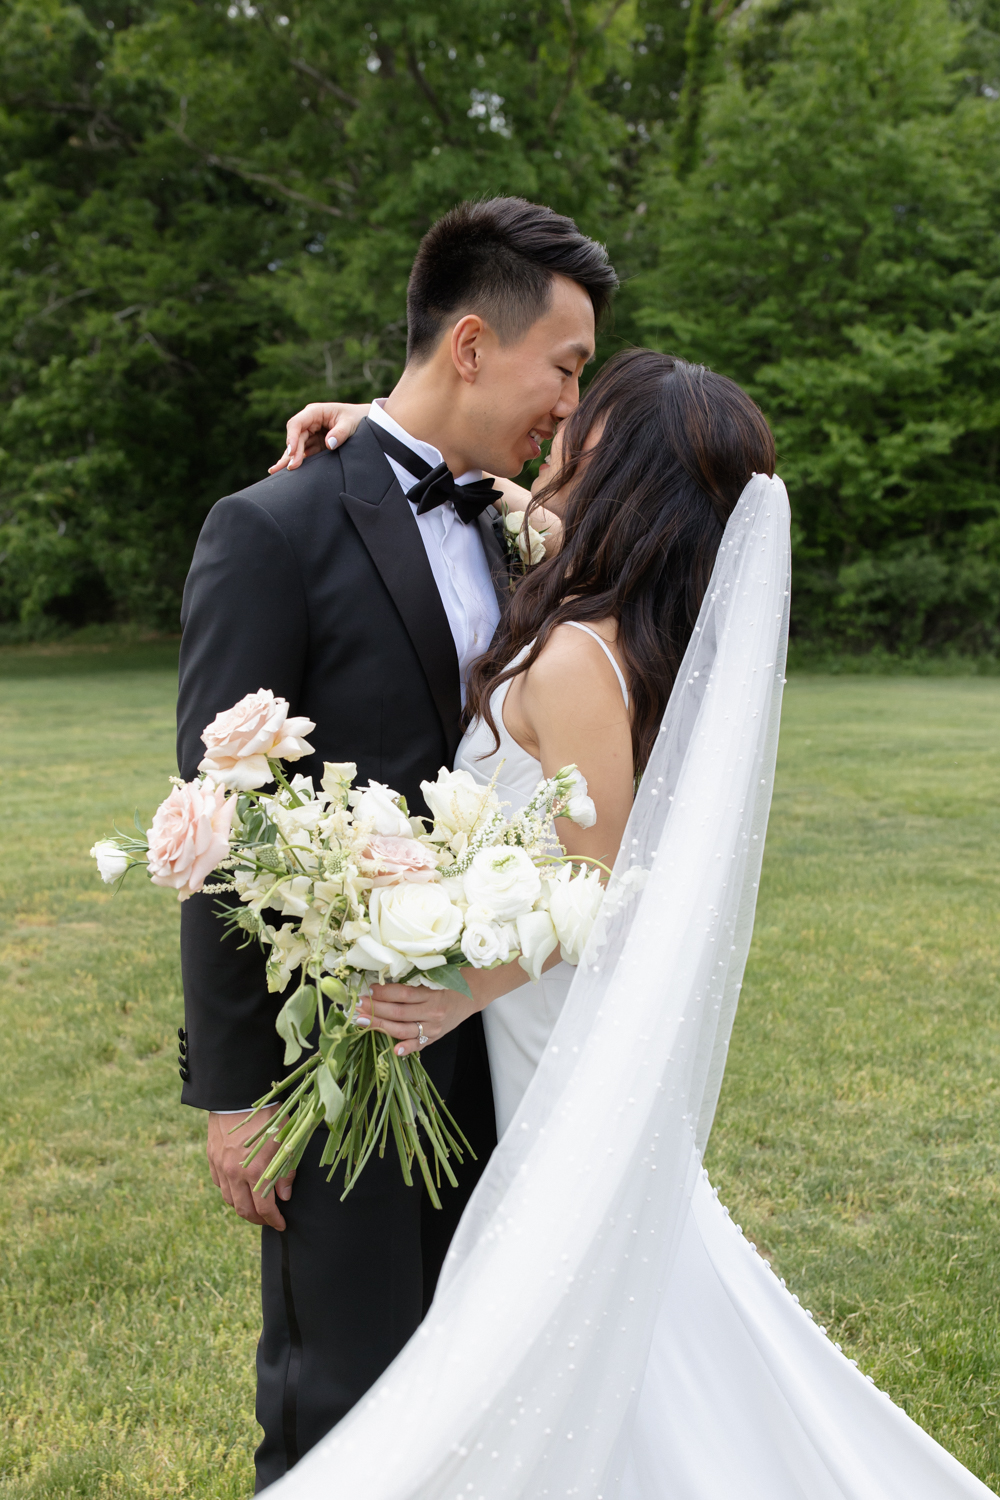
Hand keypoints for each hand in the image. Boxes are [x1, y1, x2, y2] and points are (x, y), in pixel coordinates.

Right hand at [206, 1106, 295, 1230]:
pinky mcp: (211, 1159)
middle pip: (244, 1211)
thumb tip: (284, 1195)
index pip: (264, 1208)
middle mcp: (235, 1174)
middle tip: (269, 1219)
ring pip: (229, 1200)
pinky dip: (230, 1192)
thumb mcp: (286, 1141)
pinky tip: (240, 1189)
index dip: (274, 1220)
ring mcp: (221, 1167)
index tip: (281, 1224)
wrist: (238, 1095)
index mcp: (256, 1172)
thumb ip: (286, 1172)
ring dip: (243, 1208)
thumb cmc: (268, 1116)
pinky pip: (219, 1184)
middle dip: (258, 1220)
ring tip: (255, 1206)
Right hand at [268, 401, 370, 473]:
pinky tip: (286, 471)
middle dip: (292, 453)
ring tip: (277, 472)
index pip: (297, 424)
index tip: (292, 452)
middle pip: (295, 438)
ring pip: (297, 447)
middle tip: (291, 468)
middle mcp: (309, 423)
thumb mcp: (350, 423)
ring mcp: (311, 434)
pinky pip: (304, 453)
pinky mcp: (315, 444)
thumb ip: (340, 433)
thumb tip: (329, 444)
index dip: (292, 438)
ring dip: (289, 459)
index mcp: (315, 412)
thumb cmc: (356, 418)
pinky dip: (297, 461)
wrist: (365, 421)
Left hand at [356, 981, 478, 1058]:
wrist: (473, 994)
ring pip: (404, 1029)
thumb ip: (415, 978)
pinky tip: (394, 1050)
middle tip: (358, 1005)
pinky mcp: (434, 1037)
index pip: (403, 995)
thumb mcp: (436, 975)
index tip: (369, 989)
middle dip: (376, 1009)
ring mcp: (434, 1027)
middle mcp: (433, 1012)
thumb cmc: (451, 980)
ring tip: (363, 1021)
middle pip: (399, 1012)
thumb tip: (385, 977)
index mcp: (432, 993)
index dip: (384, 993)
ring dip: (381, 1026)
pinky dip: (406, 1048)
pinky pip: (418, 1045)